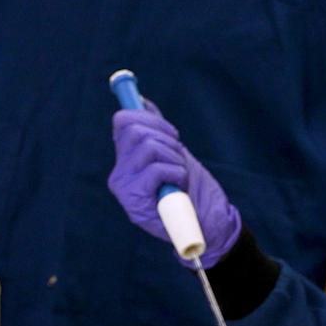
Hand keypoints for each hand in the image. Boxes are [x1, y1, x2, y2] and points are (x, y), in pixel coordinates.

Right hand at [109, 101, 241, 265]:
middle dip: (166, 136)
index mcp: (125, 160)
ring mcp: (124, 188)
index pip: (122, 121)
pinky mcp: (134, 200)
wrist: (206, 223)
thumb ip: (155, 130)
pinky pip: (156, 169)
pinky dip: (176, 172)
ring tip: (180, 174)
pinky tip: (179, 185)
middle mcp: (119, 173)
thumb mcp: (171, 154)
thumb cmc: (191, 189)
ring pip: (148, 146)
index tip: (170, 132)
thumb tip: (142, 103)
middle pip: (135, 129)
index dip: (148, 117)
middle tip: (179, 154)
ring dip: (174, 156)